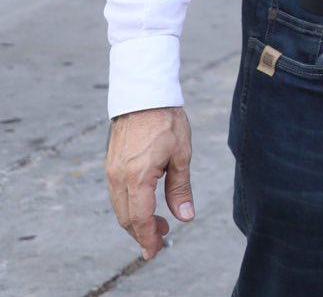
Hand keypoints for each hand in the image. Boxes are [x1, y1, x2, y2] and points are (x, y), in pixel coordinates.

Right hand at [105, 106, 194, 259]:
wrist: (143, 96)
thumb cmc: (166, 122)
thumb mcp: (182, 155)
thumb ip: (180, 189)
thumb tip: (185, 217)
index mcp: (137, 177)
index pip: (140, 218)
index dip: (148, 238)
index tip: (154, 253)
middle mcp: (118, 178)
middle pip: (127, 218)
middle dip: (142, 233)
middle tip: (162, 239)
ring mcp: (111, 172)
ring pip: (120, 208)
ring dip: (136, 221)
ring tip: (158, 225)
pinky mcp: (111, 166)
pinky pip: (117, 196)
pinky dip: (130, 207)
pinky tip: (146, 206)